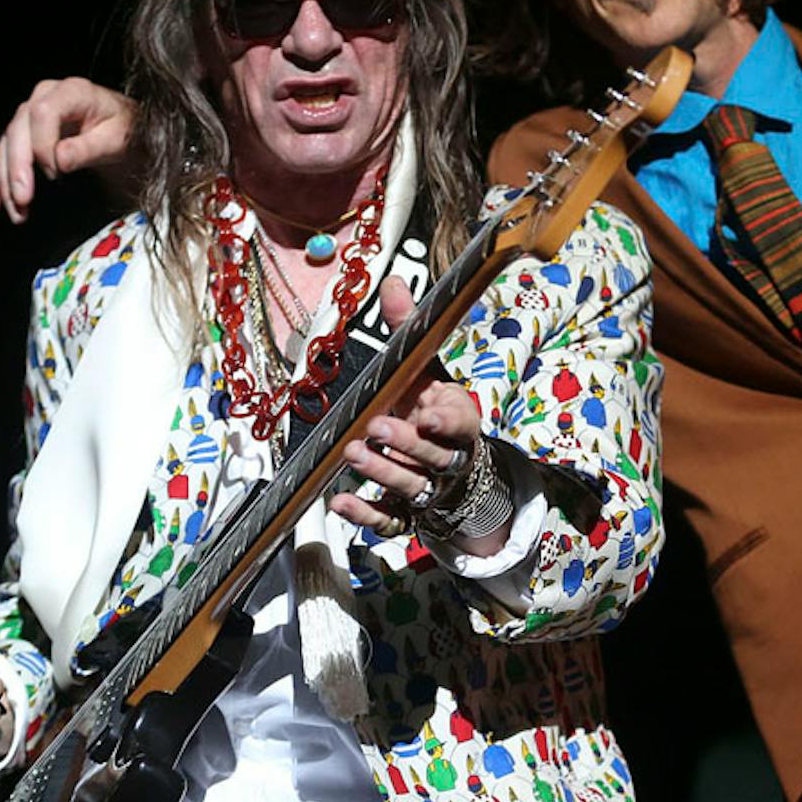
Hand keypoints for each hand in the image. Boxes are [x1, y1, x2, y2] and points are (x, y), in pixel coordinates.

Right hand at [0, 78, 138, 223]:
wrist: (123, 129)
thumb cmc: (123, 129)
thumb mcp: (116, 138)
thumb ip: (89, 148)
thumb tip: (60, 159)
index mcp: (71, 91)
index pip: (42, 113)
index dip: (42, 144)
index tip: (55, 173)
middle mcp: (44, 97)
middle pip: (17, 130)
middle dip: (17, 168)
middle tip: (23, 200)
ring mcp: (29, 115)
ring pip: (5, 147)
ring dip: (4, 182)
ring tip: (15, 211)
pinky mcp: (22, 135)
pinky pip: (2, 158)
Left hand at [328, 278, 504, 553]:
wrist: (450, 466)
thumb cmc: (431, 407)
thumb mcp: (425, 368)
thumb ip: (408, 330)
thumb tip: (393, 281)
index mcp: (458, 421)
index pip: (460, 423)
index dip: (446, 420)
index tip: (428, 411)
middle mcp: (447, 458)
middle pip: (434, 457)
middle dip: (407, 443)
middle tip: (377, 427)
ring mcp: (428, 488)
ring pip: (412, 486)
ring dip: (383, 472)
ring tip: (353, 454)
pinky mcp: (407, 512)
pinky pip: (390, 520)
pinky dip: (366, 516)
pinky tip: (341, 503)